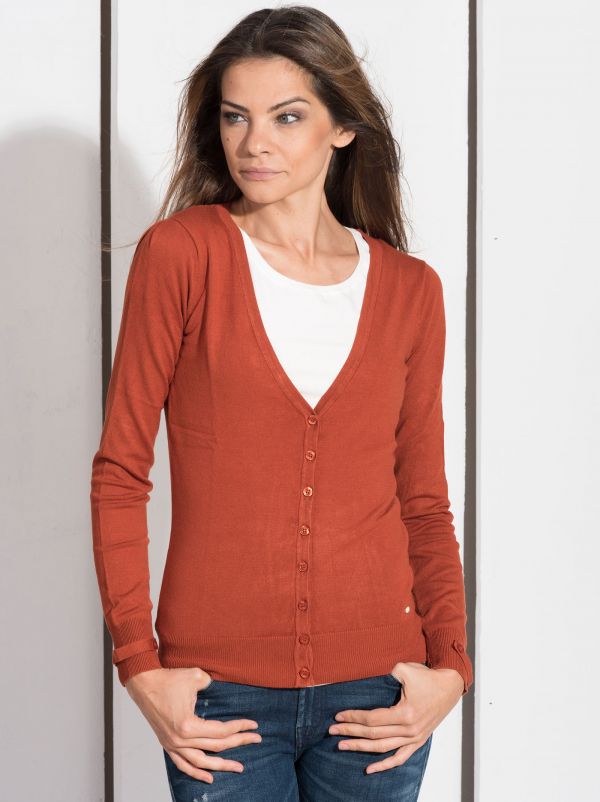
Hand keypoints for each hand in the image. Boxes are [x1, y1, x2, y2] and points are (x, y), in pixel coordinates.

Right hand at [125, 666, 261, 783]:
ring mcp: (173, 744)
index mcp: (188, 725)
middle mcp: (180, 740)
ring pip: (201, 762)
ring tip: (238, 767)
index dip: (240, 727)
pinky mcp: (167, 744)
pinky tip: (209, 778)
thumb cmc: (169, 679)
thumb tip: (222, 689)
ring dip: (221, 765)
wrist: (144, 684)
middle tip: (256, 740)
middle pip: (216, 746)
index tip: (254, 725)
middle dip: (239, 743)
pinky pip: (183, 764)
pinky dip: (196, 773)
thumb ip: (212, 685)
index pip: (221, 731)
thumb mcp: (196, 676)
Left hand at [328, 662, 463, 773]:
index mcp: (405, 714)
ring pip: (383, 748)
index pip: (372, 719)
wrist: (449, 686)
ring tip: (342, 746)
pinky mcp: (418, 741)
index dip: (353, 717)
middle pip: (373, 735)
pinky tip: (369, 769)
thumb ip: (385, 675)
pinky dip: (384, 765)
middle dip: (350, 732)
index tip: (338, 716)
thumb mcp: (404, 669)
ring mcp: (414, 738)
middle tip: (332, 731)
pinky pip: (399, 758)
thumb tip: (367, 679)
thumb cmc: (427, 677)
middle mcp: (409, 730)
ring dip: (361, 748)